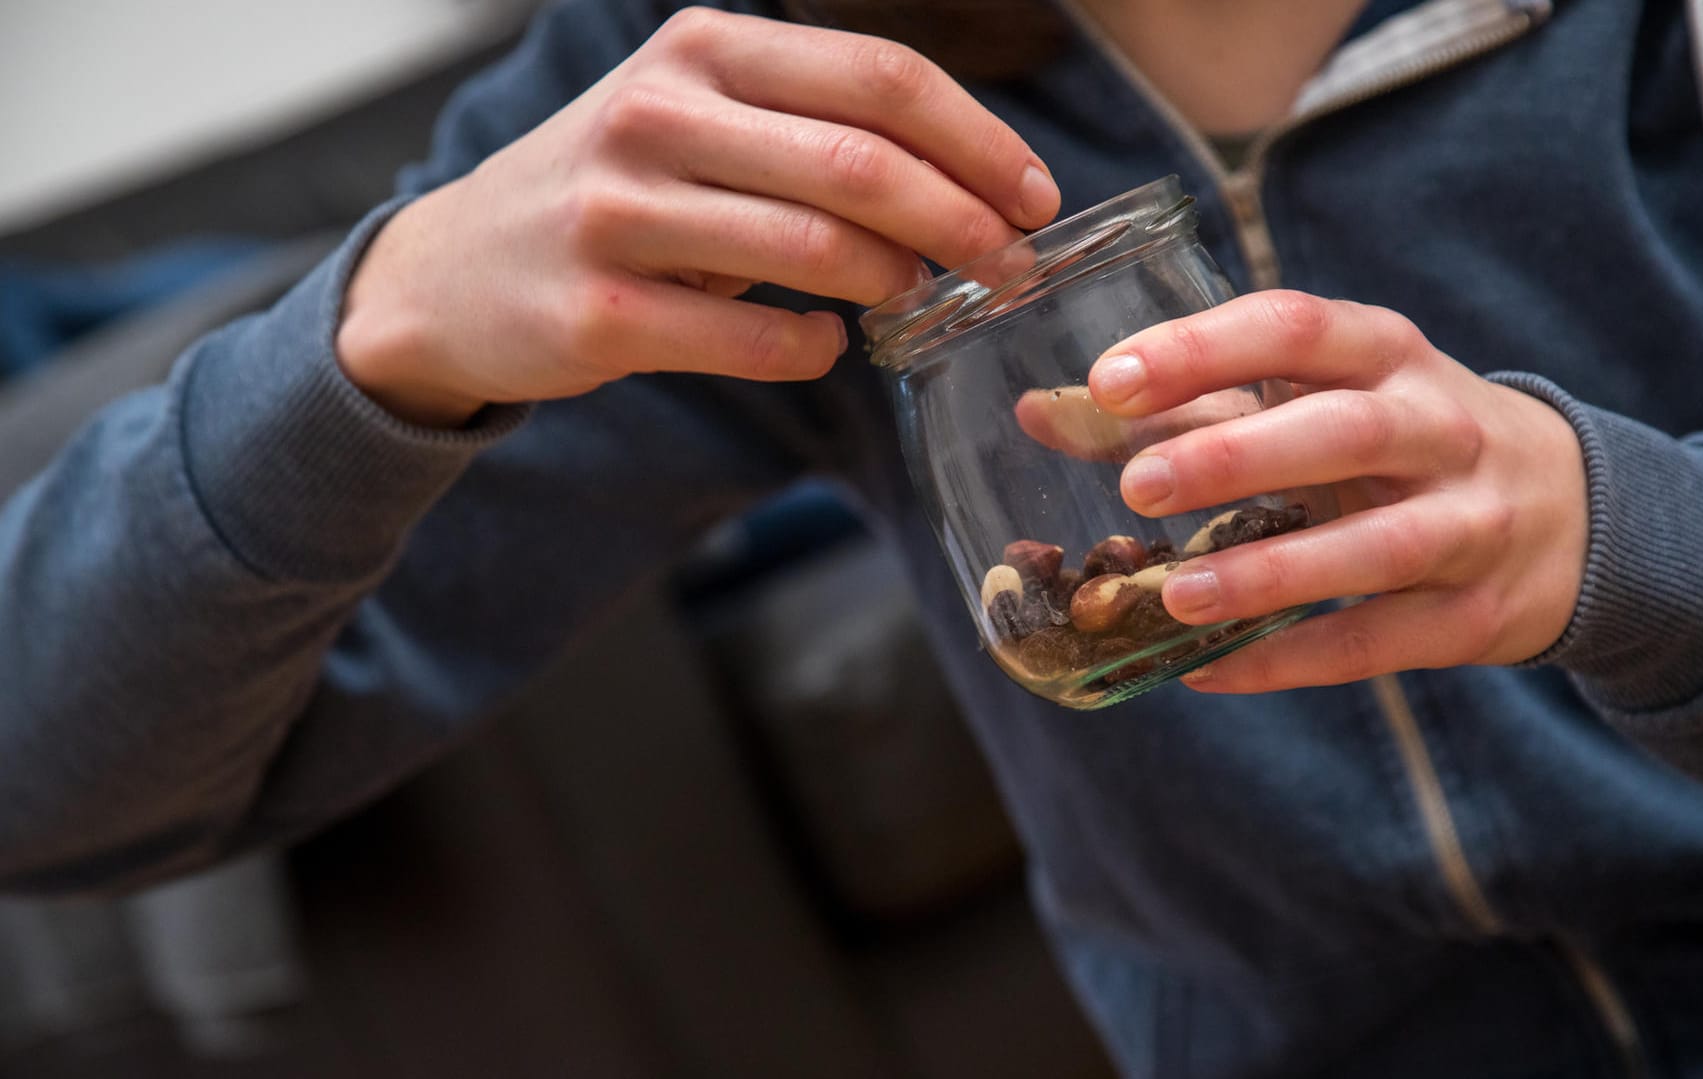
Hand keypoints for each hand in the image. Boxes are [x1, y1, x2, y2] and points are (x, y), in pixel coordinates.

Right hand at [338, 9, 1059, 425]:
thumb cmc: (614, 194)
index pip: (880, 77)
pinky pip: (757, 338)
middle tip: (1011, 267)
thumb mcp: (695, 118)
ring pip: (819, 249)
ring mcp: (621, 210)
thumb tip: (970, 180)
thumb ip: (810, 126)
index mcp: (701, 48)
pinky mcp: (601, 308)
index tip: (1031, 195)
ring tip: (920, 301)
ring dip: (899, 285)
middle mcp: (658, 113)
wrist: (455, 274)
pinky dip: (816, 348)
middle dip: (964, 222)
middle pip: (864, 163)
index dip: (977, 140)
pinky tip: (825, 344)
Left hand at [1085, 291, 1589, 691]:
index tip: (1111, 378)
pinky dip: (1292, 660)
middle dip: (1238, 455)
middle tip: (1140, 482)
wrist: (1577, 515)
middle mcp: (1438, 427)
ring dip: (1269, 572)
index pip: (1296, 328)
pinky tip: (1210, 671)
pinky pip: (1377, 642)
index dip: (1202, 348)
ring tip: (1175, 593)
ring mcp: (1468, 523)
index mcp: (1388, 354)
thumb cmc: (1404, 444)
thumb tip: (1047, 412)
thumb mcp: (1323, 401)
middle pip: (1342, 431)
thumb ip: (1193, 404)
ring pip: (1372, 546)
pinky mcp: (1473, 615)